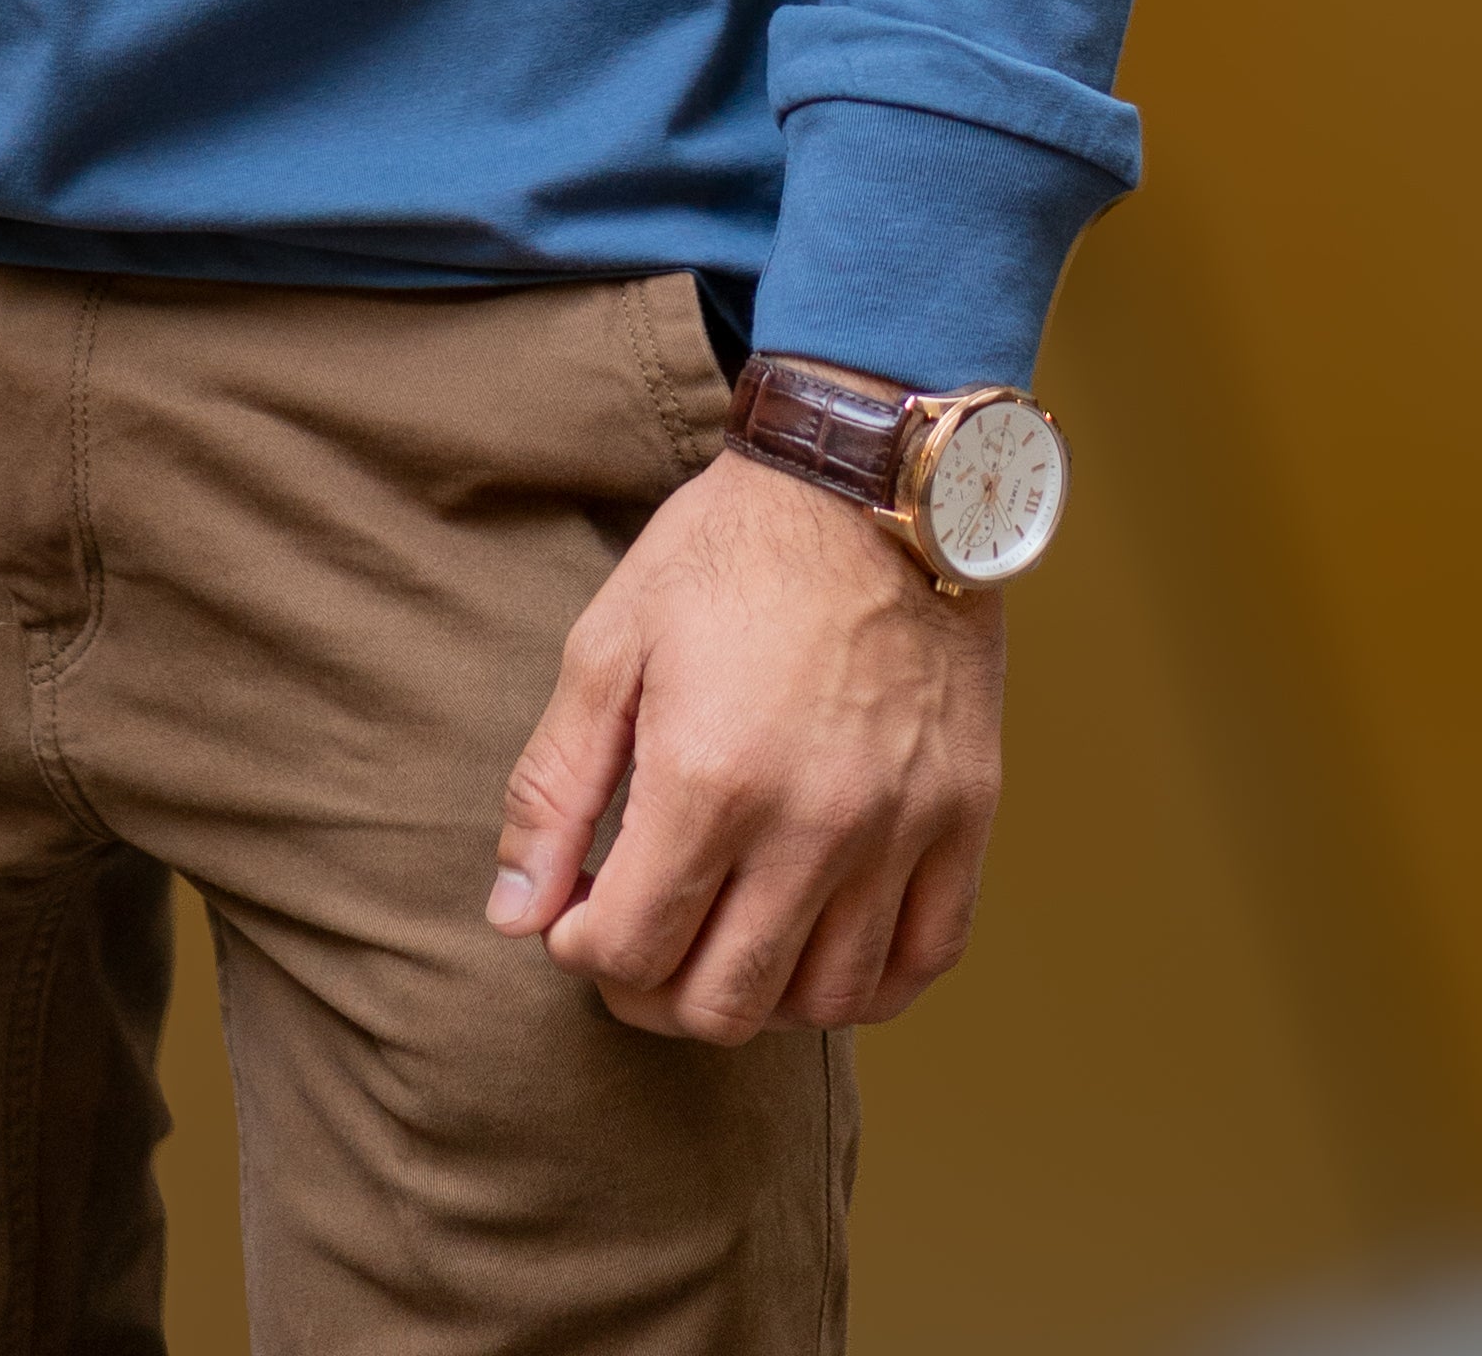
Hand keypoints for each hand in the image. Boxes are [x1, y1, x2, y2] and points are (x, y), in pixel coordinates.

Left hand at [488, 447, 1000, 1039]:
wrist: (869, 478)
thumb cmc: (727, 553)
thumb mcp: (609, 644)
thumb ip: (555, 788)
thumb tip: (516, 915)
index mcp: (708, 777)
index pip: (630, 949)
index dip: (583, 951)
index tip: (579, 916)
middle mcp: (811, 823)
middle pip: (723, 1002)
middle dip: (655, 993)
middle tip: (639, 942)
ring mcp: (899, 828)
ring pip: (823, 1002)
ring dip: (757, 994)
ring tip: (723, 936)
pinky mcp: (965, 816)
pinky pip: (924, 962)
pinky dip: (867, 985)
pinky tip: (820, 947)